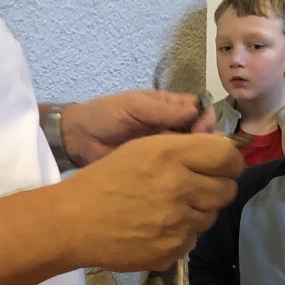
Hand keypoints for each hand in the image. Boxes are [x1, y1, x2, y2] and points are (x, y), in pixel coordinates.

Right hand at [58, 133, 241, 271]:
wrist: (73, 222)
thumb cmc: (105, 179)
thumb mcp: (141, 148)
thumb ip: (183, 146)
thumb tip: (224, 150)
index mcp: (171, 155)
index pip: (228, 157)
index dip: (230, 161)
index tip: (222, 166)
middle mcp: (179, 187)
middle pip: (227, 190)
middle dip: (217, 188)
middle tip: (196, 188)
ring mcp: (177, 223)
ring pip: (211, 216)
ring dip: (197, 212)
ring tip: (168, 208)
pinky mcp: (172, 250)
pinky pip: (192, 239)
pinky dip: (180, 234)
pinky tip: (156, 228)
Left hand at [59, 91, 210, 164]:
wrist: (78, 140)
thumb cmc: (105, 115)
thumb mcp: (134, 106)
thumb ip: (162, 110)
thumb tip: (195, 112)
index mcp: (169, 108)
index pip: (199, 111)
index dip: (205, 119)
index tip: (202, 129)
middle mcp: (172, 128)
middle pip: (200, 134)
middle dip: (204, 141)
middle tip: (196, 151)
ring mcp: (166, 150)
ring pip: (191, 154)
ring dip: (195, 159)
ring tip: (192, 166)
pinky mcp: (158, 169)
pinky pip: (177, 171)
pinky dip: (183, 174)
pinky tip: (184, 178)